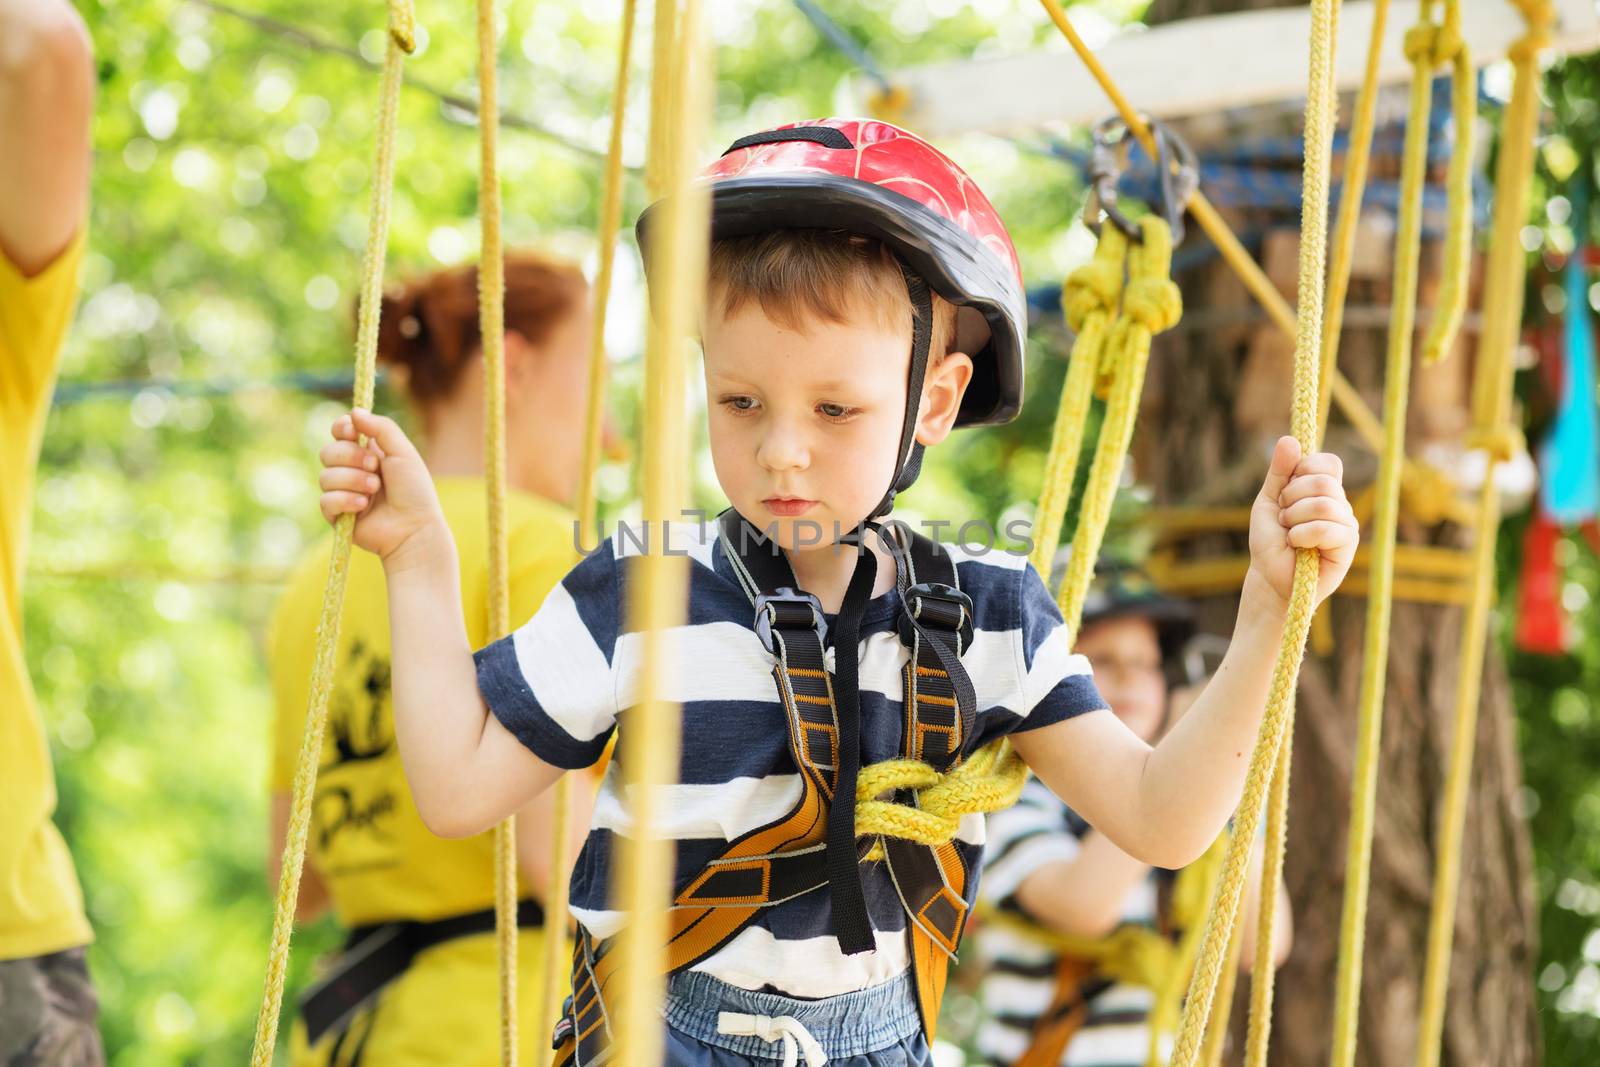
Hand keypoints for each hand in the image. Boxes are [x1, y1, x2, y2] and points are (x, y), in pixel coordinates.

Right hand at [319, 409, 446, 567]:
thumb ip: (381, 428)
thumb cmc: (414, 491)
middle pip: (327, 452)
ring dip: (353, 481)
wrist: (415, 528)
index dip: (341, 428)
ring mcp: (343, 492)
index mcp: (367, 452)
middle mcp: (352, 470)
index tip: (353, 431)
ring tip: (374, 490)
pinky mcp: (337, 515)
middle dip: (350, 457)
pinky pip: (325, 500)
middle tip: (374, 467)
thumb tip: (354, 412)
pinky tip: (363, 507)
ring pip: (325, 477)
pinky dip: (345, 501)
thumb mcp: (403, 452)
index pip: (340, 432)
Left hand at [1246, 436, 1358, 612]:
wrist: (1269, 576)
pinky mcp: (1347, 545)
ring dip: (1294, 518)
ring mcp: (1346, 523)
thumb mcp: (1268, 501)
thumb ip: (1279, 472)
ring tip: (1289, 533)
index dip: (1304, 469)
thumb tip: (1289, 439)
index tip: (1285, 490)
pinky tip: (1296, 544)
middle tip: (1283, 517)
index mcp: (1322, 489)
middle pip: (1323, 482)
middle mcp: (1339, 503)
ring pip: (1324, 504)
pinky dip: (1302, 535)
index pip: (1329, 462)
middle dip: (1291, 498)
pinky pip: (1327, 528)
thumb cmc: (1270, 540)